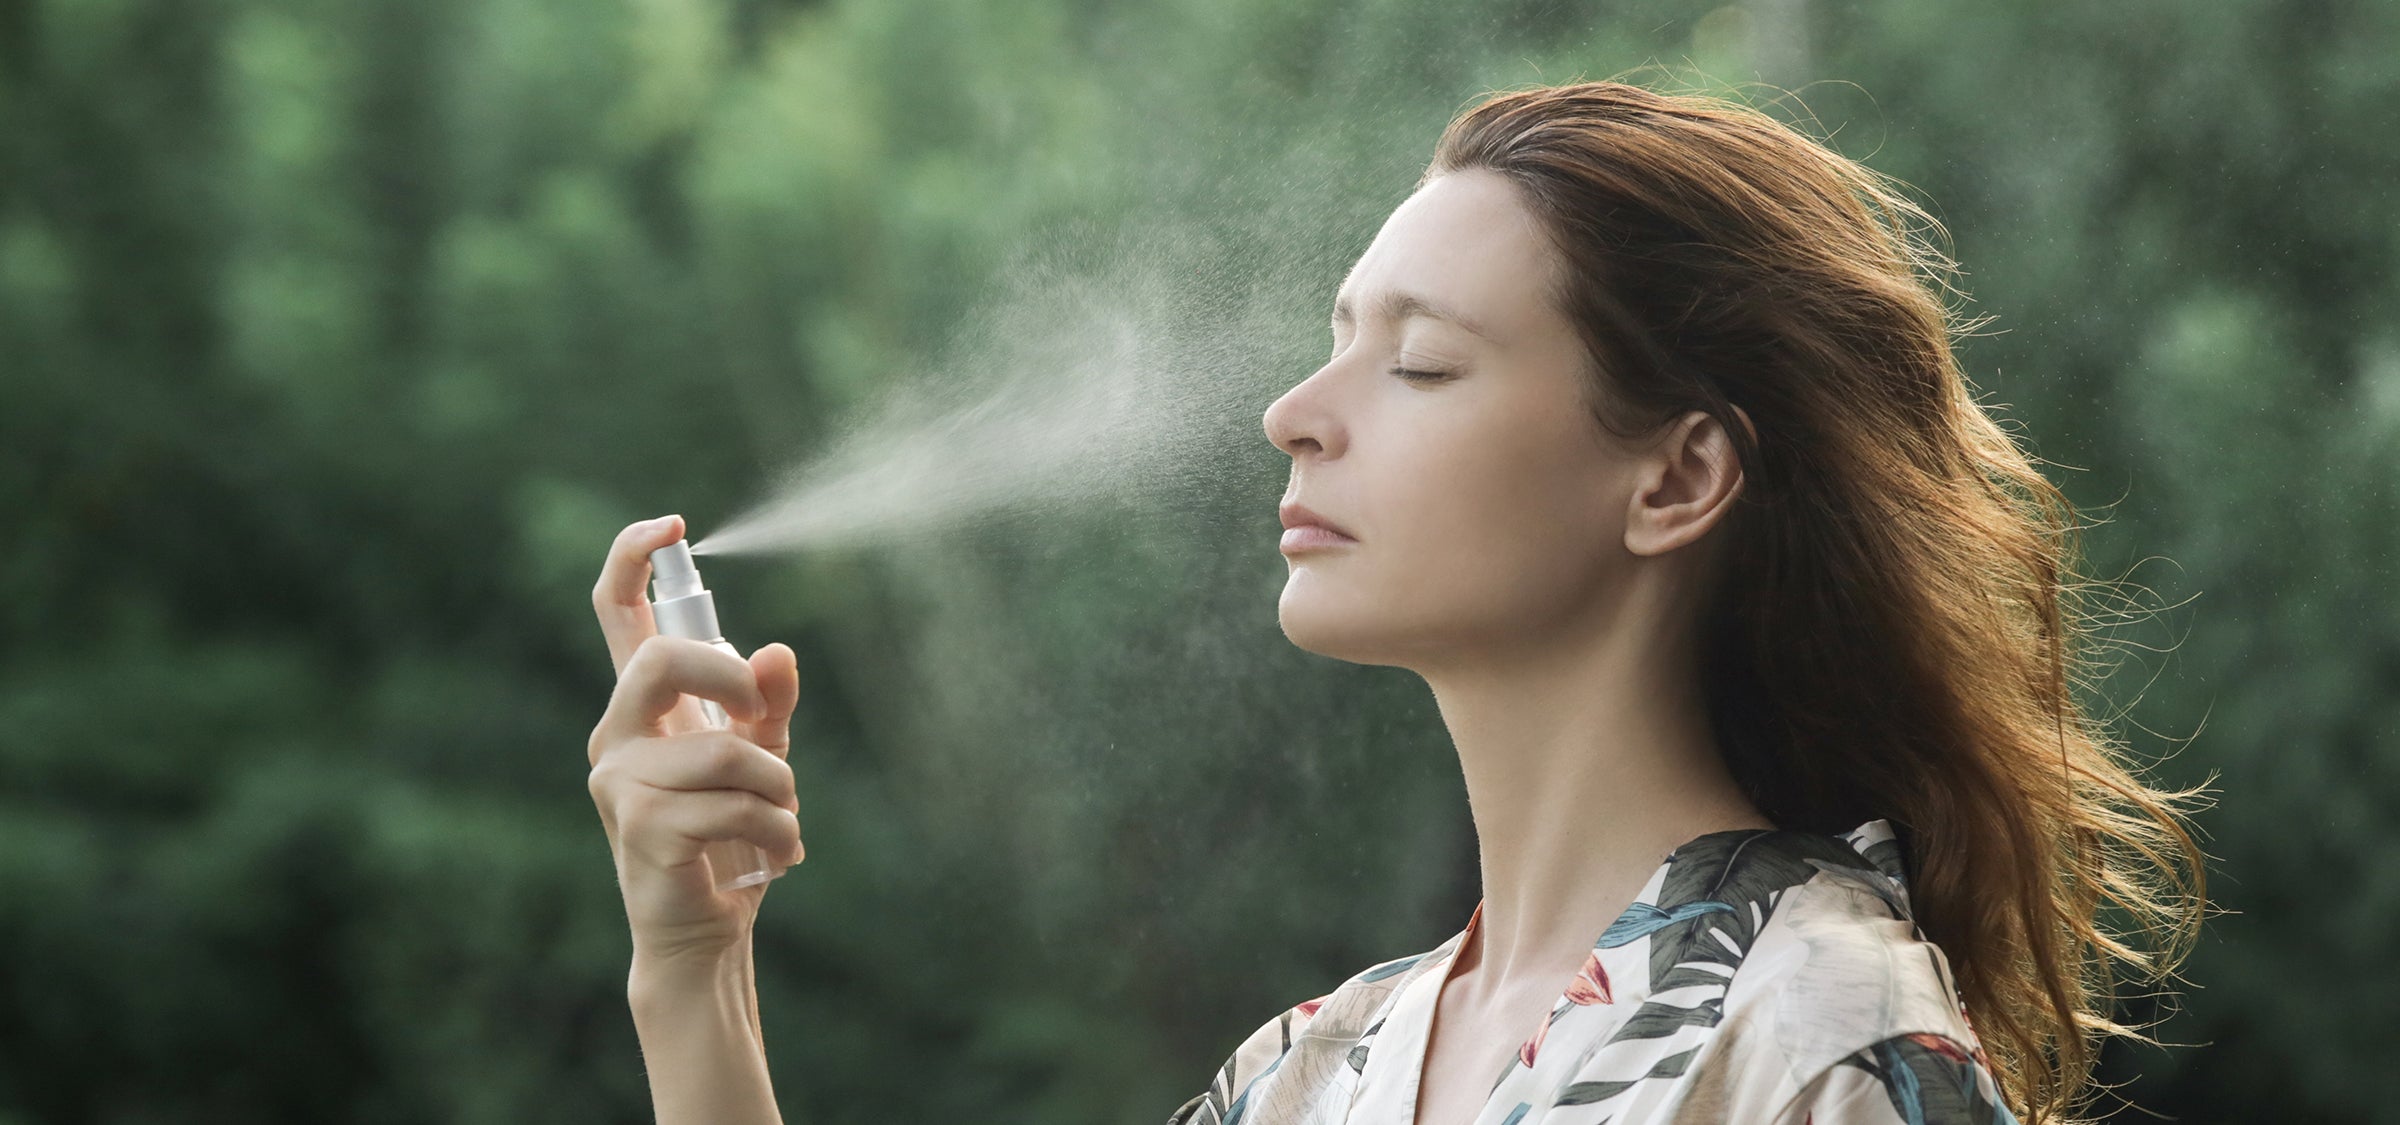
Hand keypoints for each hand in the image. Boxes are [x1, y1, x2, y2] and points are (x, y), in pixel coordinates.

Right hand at [586, 514, 805, 968]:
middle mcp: (617, 735)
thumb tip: (777, 652)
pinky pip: (732, 805)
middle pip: (660, 663)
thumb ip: (768, 703)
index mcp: (642, 708)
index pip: (617, 614)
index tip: (672, 524)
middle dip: (729, 681)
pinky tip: (778, 857)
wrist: (703, 931)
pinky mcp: (639, 827)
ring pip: (721, 749)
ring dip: (776, 786)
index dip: (633, 559)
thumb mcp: (761, 757)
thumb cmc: (728, 837)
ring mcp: (621, 781)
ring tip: (783, 821)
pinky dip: (776, 829)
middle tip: (763, 718)